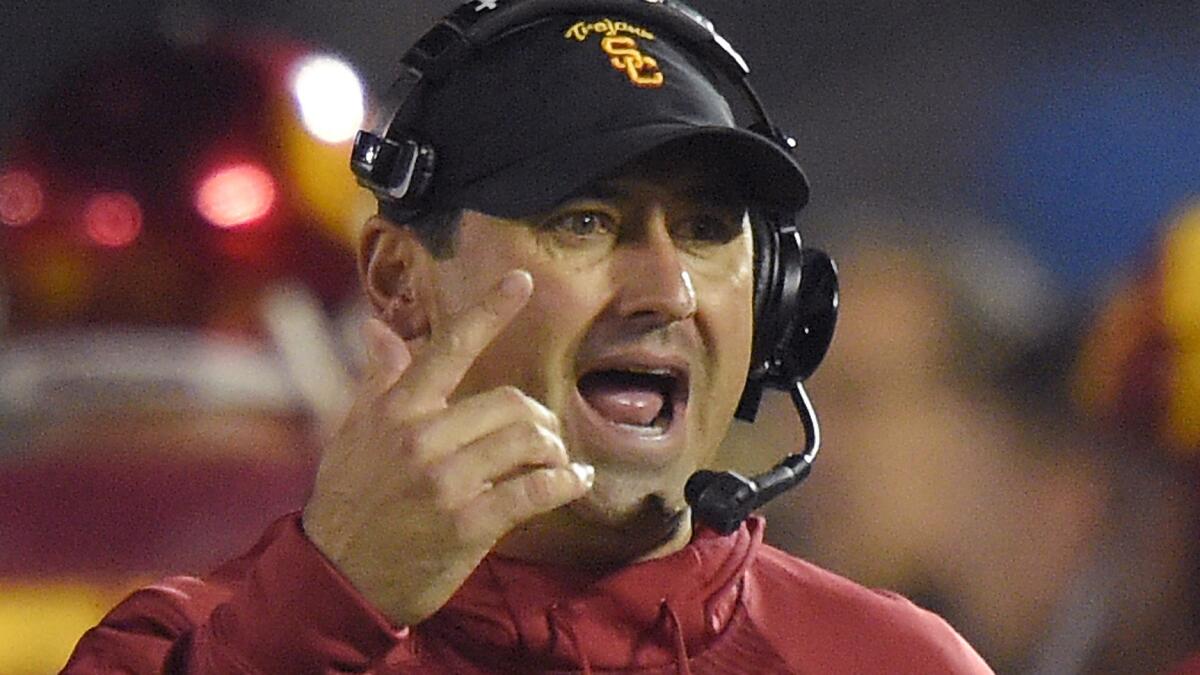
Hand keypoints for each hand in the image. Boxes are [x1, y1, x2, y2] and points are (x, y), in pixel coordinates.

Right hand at [301, 270, 593, 625]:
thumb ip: (378, 381)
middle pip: (510, 403)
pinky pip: (534, 490)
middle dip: (538, 419)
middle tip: (542, 437)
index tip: (520, 280)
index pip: (448, 347)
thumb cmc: (350, 500)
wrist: (336, 577)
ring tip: (556, 462)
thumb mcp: (353, 434)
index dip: (488, 310)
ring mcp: (445, 482)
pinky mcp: (467, 525)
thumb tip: (378, 328)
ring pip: (528, 442)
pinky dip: (566, 484)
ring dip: (555, 452)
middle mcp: (421, 438)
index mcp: (396, 410)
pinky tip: (575, 483)